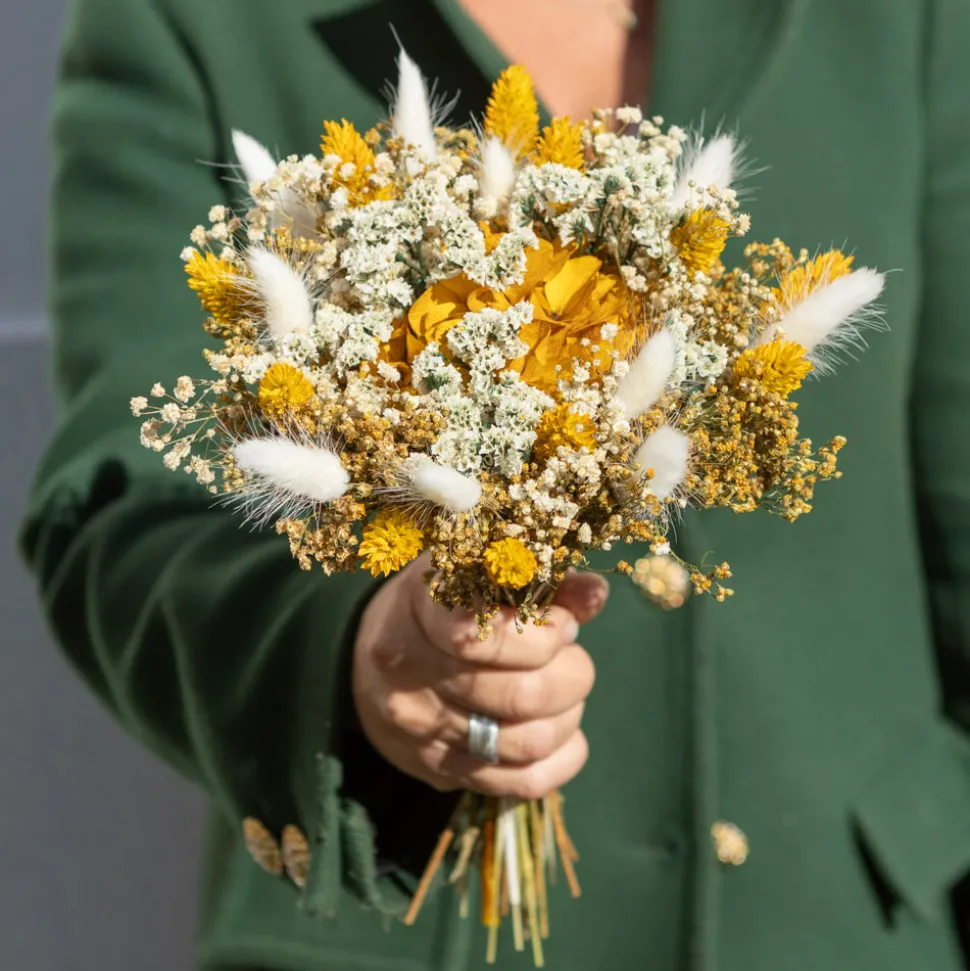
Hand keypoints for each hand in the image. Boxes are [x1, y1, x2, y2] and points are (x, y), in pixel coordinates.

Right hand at [352, 556, 608, 799]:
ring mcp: (421, 729)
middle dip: (571, 676)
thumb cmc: (442, 601)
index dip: (543, 635)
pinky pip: (522, 782)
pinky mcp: (439, 769)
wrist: (372, 660)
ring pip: (528, 742)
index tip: (564, 623)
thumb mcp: (479, 570)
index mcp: (419, 608)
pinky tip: (566, 735)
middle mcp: (410, 672)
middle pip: (520, 696)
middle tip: (572, 657)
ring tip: (565, 691)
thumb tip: (594, 593)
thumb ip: (541, 579)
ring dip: (568, 716)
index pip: (483, 638)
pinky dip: (562, 759)